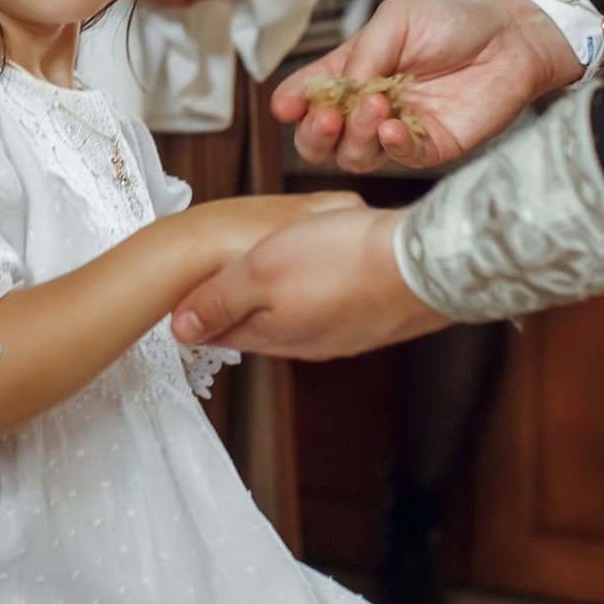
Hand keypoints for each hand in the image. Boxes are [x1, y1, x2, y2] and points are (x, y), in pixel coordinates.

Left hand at [171, 202, 449, 356]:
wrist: (425, 264)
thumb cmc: (343, 261)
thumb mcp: (261, 272)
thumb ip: (219, 301)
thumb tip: (179, 330)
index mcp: (275, 334)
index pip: (222, 334)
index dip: (197, 318)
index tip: (179, 306)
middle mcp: (309, 342)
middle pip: (256, 330)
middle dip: (232, 314)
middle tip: (209, 295)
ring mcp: (344, 333)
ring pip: (293, 321)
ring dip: (272, 304)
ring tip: (256, 283)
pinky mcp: (372, 317)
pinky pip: (326, 310)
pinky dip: (310, 294)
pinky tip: (316, 277)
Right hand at [271, 0, 580, 172]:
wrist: (513, 34)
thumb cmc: (455, 17)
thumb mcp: (398, 19)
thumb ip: (364, 53)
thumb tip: (341, 89)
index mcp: (354, 69)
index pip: (311, 94)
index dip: (292, 103)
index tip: (284, 106)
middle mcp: (370, 104)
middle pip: (322, 138)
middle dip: (313, 133)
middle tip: (323, 117)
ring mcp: (399, 129)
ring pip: (354, 155)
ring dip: (354, 136)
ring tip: (373, 107)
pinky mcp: (432, 146)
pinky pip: (400, 158)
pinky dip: (390, 146)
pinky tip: (392, 127)